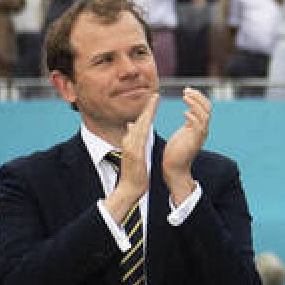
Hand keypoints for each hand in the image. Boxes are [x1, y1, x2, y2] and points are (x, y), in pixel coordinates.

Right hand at [104, 97, 155, 224]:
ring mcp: (130, 147)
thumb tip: (131, 125)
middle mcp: (129, 142)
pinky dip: (144, 127)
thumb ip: (134, 139)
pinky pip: (140, 138)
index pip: (141, 123)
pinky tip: (149, 120)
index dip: (147, 111)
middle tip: (155, 95)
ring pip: (140, 126)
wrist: (128, 189)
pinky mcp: (134, 154)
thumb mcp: (135, 153)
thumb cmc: (134, 173)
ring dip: (147, 113)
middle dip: (148, 108)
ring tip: (154, 103)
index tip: (154, 99)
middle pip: (140, 121)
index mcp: (131, 141)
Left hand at [161, 87, 211, 201]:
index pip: (206, 107)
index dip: (198, 97)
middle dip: (198, 97)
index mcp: (200, 127)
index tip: (187, 90)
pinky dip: (193, 116)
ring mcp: (200, 136)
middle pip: (208, 108)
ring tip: (184, 96)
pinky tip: (184, 112)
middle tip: (186, 90)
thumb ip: (189, 122)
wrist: (174, 169)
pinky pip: (198, 125)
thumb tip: (189, 111)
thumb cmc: (175, 152)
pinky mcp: (194, 141)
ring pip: (204, 114)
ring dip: (195, 103)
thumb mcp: (184, 132)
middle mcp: (203, 130)